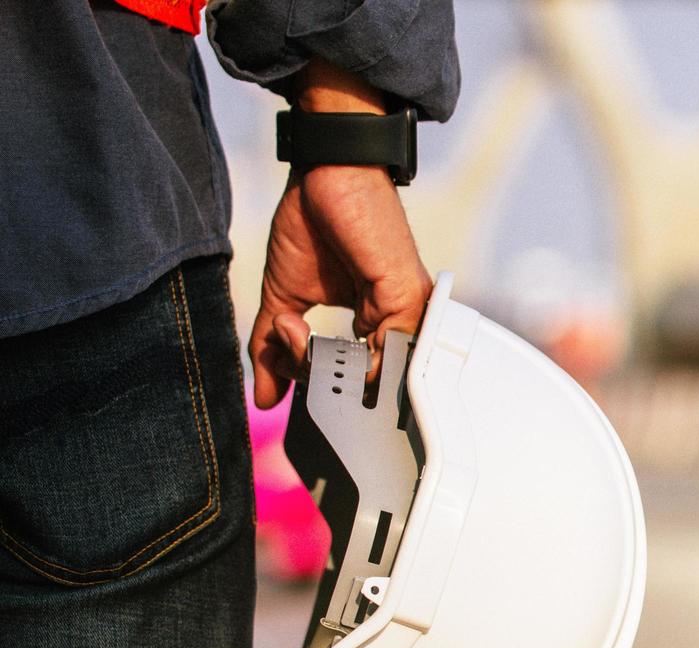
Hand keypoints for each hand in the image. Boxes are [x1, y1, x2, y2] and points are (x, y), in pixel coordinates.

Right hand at [248, 61, 431, 408]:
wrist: (327, 170)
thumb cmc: (312, 221)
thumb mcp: (283, 296)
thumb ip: (273, 349)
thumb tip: (262, 397)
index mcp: (373, 322)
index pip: (354, 379)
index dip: (316, 383)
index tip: (283, 364)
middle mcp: (396, 323)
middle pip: (364, 385)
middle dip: (313, 379)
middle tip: (283, 347)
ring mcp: (406, 314)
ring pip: (373, 376)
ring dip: (317, 365)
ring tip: (290, 331)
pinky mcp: (405, 300)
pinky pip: (386, 355)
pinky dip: (337, 355)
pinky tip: (304, 332)